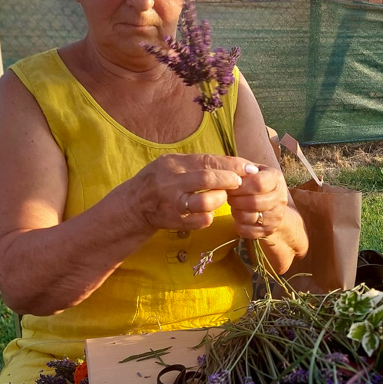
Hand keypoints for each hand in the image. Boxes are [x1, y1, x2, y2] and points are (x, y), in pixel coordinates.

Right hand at [127, 153, 259, 232]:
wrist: (134, 206)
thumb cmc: (160, 180)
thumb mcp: (174, 163)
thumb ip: (200, 162)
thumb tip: (235, 164)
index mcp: (173, 164)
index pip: (207, 161)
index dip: (231, 164)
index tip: (248, 168)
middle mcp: (172, 183)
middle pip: (207, 179)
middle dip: (229, 180)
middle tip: (239, 183)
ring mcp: (173, 205)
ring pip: (205, 203)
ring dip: (220, 200)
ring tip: (222, 197)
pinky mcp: (176, 222)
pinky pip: (200, 221)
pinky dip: (209, 217)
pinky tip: (208, 212)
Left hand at [226, 164, 288, 238]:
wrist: (271, 205)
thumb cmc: (256, 184)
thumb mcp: (252, 171)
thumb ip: (242, 169)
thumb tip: (232, 172)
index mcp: (276, 179)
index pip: (258, 183)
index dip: (240, 185)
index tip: (232, 185)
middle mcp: (280, 198)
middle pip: (254, 202)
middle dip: (236, 199)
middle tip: (230, 196)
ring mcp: (276, 216)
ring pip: (250, 217)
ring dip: (236, 211)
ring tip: (235, 205)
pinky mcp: (269, 230)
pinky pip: (247, 230)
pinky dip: (238, 224)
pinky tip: (239, 216)